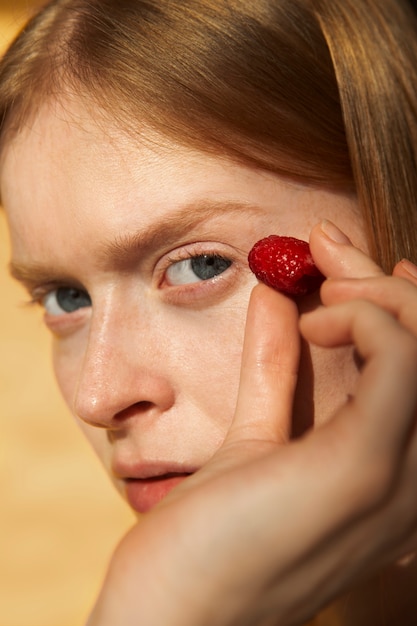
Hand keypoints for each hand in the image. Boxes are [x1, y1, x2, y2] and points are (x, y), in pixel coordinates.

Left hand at [87, 223, 416, 625]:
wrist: (176, 611)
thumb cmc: (213, 535)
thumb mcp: (256, 433)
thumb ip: (276, 368)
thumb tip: (277, 297)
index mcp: (399, 470)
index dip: (398, 301)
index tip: (345, 260)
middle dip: (387, 284)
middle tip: (325, 254)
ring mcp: (401, 475)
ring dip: (382, 296)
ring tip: (322, 290)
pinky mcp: (362, 469)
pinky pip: (400, 361)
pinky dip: (364, 319)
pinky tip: (314, 322)